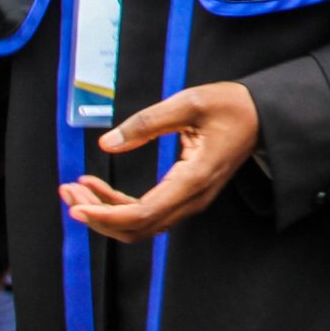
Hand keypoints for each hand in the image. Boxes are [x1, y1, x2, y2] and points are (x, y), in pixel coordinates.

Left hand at [59, 82, 259, 242]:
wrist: (262, 115)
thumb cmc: (231, 106)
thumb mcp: (189, 103)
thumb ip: (146, 123)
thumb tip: (107, 142)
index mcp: (194, 179)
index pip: (143, 214)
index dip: (106, 216)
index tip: (76, 207)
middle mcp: (192, 198)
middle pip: (137, 227)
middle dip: (97, 215)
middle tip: (67, 192)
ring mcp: (190, 200)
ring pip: (140, 224)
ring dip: (104, 212)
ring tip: (76, 189)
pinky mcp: (185, 194)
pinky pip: (147, 211)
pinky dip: (118, 205)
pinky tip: (97, 187)